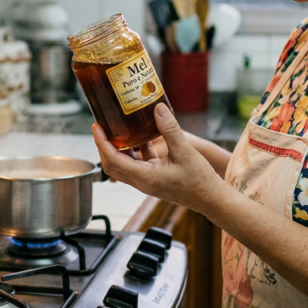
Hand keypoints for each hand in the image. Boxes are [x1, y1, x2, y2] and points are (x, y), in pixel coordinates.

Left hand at [92, 103, 223, 213]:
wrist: (210, 198)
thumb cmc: (199, 181)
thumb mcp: (184, 151)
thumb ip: (169, 129)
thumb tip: (158, 109)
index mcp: (144, 177)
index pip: (113, 160)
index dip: (101, 143)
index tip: (96, 127)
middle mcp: (142, 181)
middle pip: (112, 164)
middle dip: (103, 146)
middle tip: (102, 127)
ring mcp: (147, 181)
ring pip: (123, 164)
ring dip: (117, 148)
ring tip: (117, 129)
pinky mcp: (154, 178)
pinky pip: (137, 163)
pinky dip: (134, 150)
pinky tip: (141, 136)